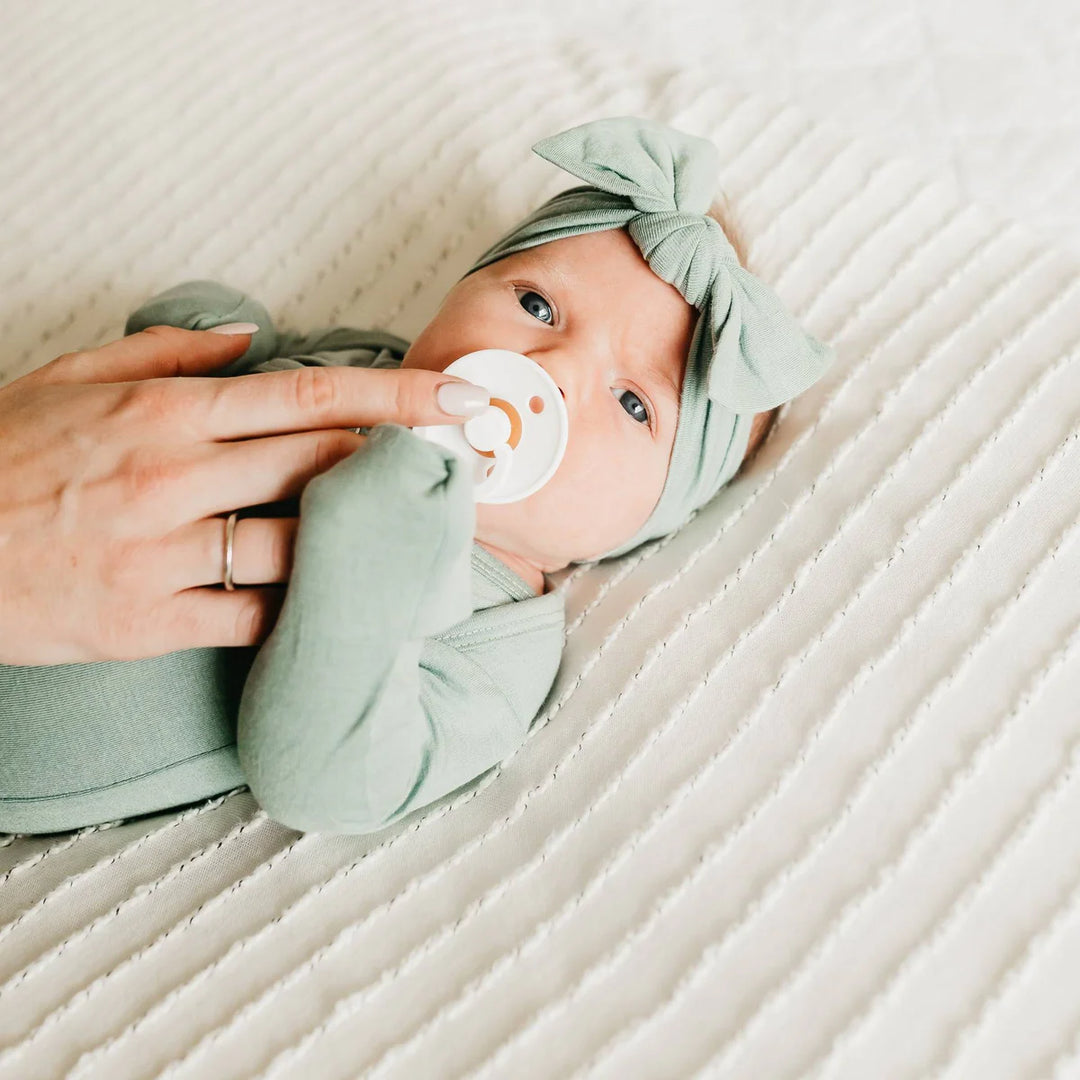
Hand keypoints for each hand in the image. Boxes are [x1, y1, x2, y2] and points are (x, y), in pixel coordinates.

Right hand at [0, 325, 487, 664]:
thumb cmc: (0, 455)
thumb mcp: (69, 376)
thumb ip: (167, 351)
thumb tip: (252, 336)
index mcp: (163, 411)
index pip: (306, 396)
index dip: (393, 398)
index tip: (452, 398)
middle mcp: (173, 476)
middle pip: (321, 462)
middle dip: (405, 459)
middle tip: (465, 461)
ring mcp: (162, 552)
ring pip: (299, 543)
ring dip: (367, 536)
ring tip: (418, 532)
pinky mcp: (148, 621)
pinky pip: (252, 616)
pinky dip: (301, 607)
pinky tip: (339, 600)